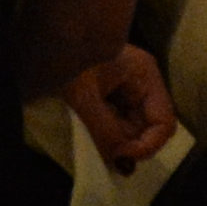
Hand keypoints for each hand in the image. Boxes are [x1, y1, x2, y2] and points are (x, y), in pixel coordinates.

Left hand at [61, 44, 176, 166]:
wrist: (42, 41)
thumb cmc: (67, 60)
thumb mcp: (84, 96)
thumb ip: (106, 131)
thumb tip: (123, 164)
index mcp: (145, 74)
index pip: (164, 122)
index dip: (148, 145)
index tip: (122, 157)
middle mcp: (142, 81)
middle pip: (149, 128)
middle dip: (129, 144)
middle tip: (103, 150)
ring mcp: (128, 88)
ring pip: (132, 128)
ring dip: (116, 140)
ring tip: (92, 135)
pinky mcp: (112, 94)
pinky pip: (119, 122)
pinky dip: (107, 133)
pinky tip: (90, 129)